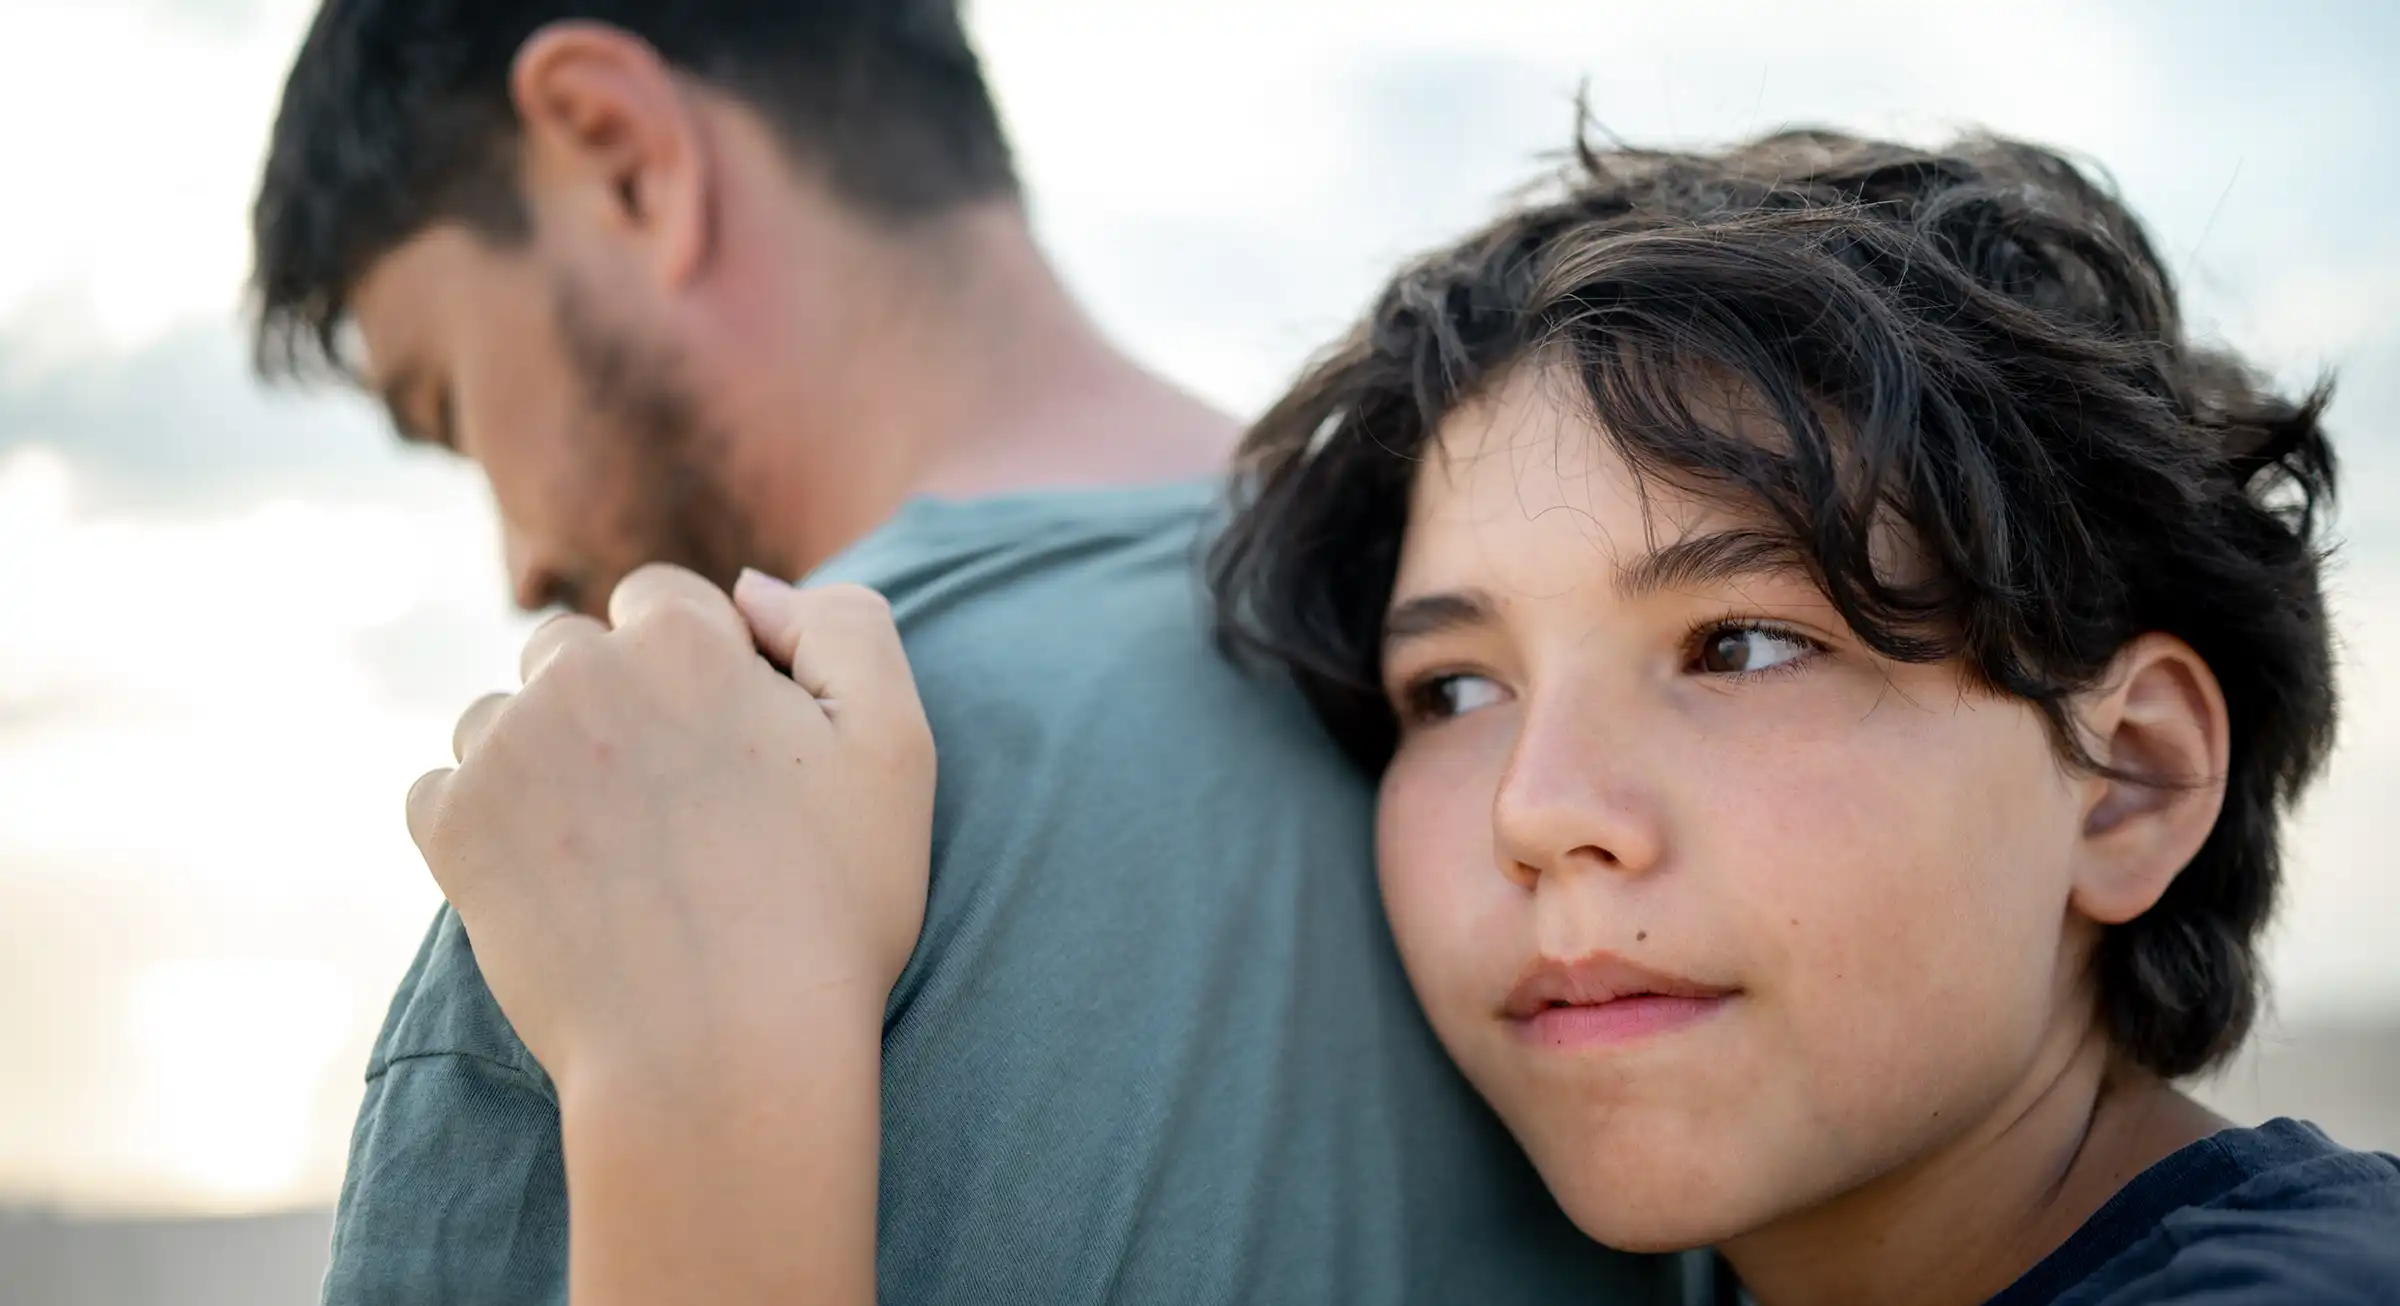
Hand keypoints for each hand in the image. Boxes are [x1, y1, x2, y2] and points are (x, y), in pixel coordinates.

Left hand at [405, 564, 934, 1088]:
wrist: (723, 1056)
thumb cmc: (827, 909)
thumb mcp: (897, 749)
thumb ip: (845, 630)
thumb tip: (750, 591)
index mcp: (685, 639)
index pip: (664, 598)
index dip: (700, 666)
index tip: (726, 751)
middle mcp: (580, 671)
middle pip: (574, 649)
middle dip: (611, 704)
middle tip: (671, 810)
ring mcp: (505, 748)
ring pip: (504, 718)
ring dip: (542, 760)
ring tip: (612, 856)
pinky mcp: (451, 828)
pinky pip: (444, 790)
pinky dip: (484, 825)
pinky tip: (551, 884)